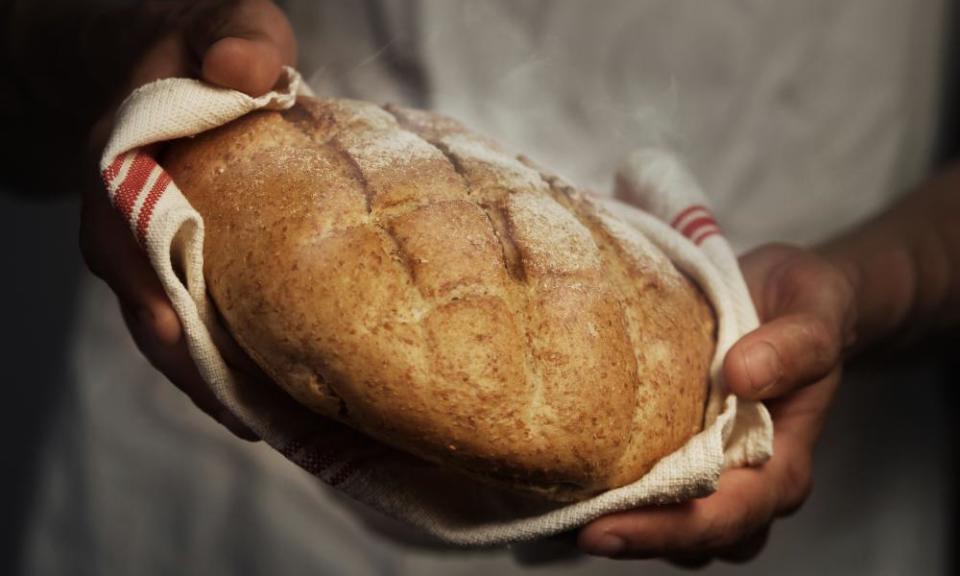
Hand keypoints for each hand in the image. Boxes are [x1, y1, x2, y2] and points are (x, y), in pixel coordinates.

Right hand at [79, 0, 295, 439]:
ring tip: (262, 424)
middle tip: (234, 409)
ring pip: (166, 325)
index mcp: (121, 159)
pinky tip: (270, 401)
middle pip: (140, 299)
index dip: (140, 278)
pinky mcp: (185, 267)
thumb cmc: (212, 46)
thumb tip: (243, 70)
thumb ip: (235, 37)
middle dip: (182, 357)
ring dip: (208, 377)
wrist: (190, 66)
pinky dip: (227, 361)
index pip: (117, 225)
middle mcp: (125, 217)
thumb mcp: (227, 24)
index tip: (169, 326)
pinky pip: (195, 321)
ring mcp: (151, 250)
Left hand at [578, 243, 856, 564]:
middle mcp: (748, 481)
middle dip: (634, 537)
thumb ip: (794, 345)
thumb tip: (743, 375)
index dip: (669, 529)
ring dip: (620, 522)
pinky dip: (614, 495)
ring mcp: (714, 474)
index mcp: (782, 459)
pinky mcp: (683, 454)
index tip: (608, 528)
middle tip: (572, 526)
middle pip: (694, 538)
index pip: (729, 513)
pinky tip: (571, 478)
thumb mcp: (813, 308)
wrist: (794, 296)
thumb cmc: (806, 305)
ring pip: (670, 528)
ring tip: (564, 510)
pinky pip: (650, 494)